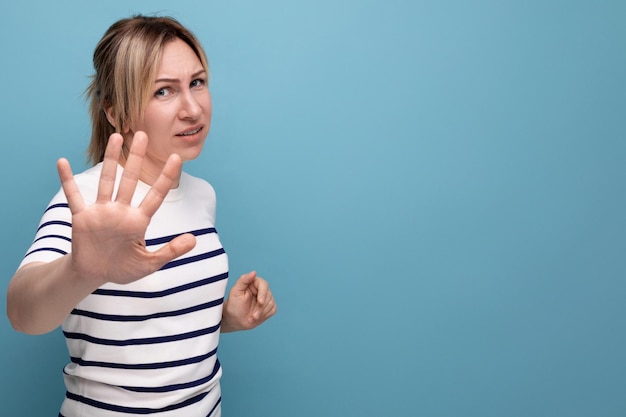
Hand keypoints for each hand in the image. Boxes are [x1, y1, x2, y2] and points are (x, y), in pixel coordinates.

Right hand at [57, 131, 196, 285]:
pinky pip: (73, 196)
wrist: (94, 275)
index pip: (156, 195)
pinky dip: (67, 180)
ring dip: (110, 159)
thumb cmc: (123, 268)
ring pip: (107, 181)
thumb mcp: (150, 264)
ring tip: (117, 137)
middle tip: (143, 134)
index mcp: (139, 221)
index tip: (176, 158)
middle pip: (131, 180)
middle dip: (137, 158)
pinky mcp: (82, 217)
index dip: (166, 177)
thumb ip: (171, 251)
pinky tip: (62, 162)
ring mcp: (101, 212)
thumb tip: (194, 239)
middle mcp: (121, 211)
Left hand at [222, 271, 276, 331]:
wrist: (235, 320)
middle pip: (268, 295)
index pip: (263, 284)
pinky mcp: (269, 306)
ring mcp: (266, 298)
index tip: (260, 302)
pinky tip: (256, 317)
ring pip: (271, 303)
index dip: (263, 293)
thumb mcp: (235, 292)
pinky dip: (265, 315)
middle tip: (253, 315)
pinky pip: (273, 309)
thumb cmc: (233, 306)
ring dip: (261, 313)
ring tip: (252, 317)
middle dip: (260, 307)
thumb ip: (243, 280)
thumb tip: (254, 272)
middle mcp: (261, 289)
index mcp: (253, 283)